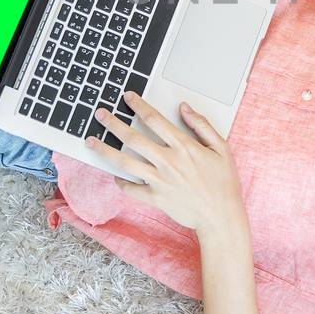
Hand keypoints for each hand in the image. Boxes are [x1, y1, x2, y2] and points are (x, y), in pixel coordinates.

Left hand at [85, 92, 245, 235]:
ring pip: (125, 162)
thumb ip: (201, 125)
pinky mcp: (155, 198)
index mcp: (183, 146)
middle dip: (113, 123)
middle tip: (99, 114)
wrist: (220, 216)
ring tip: (91, 141)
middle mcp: (167, 161)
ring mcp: (159, 181)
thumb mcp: (221, 148)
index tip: (127, 97)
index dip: (139, 106)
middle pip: (133, 138)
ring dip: (105, 150)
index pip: (155, 120)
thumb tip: (184, 108)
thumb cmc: (223, 182)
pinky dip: (120, 182)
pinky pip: (131, 189)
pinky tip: (114, 174)